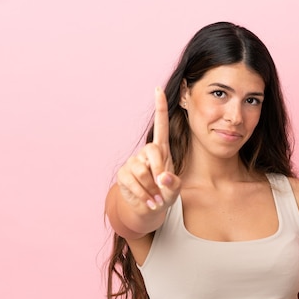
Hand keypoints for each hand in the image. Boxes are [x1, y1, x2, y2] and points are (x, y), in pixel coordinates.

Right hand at [116, 87, 180, 212]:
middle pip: (152, 151)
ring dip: (151, 188)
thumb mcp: (174, 189)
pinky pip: (133, 182)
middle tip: (162, 186)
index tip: (158, 90)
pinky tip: (148, 201)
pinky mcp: (123, 174)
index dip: (159, 108)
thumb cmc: (164, 193)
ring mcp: (133, 162)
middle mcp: (146, 152)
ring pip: (141, 171)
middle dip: (158, 170)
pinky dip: (143, 195)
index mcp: (161, 150)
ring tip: (155, 197)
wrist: (149, 208)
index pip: (160, 125)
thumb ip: (172, 183)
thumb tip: (162, 177)